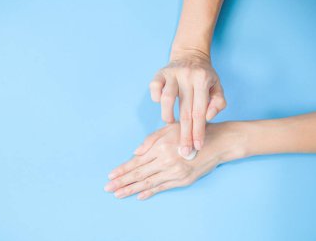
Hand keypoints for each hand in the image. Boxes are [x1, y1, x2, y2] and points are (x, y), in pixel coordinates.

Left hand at [105, 122, 246, 199]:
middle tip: (108, 189)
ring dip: (132, 190)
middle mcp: (166, 161)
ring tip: (119, 194)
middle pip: (139, 174)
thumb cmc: (191, 131)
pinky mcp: (183, 180)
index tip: (110, 176)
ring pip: (149, 183)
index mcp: (160, 147)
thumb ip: (150, 140)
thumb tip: (135, 153)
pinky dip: (151, 192)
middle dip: (122, 182)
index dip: (122, 170)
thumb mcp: (169, 128)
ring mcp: (175, 172)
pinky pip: (163, 187)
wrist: (217, 142)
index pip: (136, 162)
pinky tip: (140, 196)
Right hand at [148, 49, 225, 155]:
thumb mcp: (217, 87)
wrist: (190, 54)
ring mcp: (172, 74)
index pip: (200, 112)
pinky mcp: (159, 73)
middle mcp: (187, 76)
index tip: (197, 147)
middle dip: (184, 134)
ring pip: (166, 99)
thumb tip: (207, 117)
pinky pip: (154, 88)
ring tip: (171, 124)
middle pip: (184, 111)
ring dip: (168, 116)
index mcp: (203, 80)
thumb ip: (218, 103)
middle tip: (183, 151)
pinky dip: (156, 98)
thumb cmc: (204, 76)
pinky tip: (161, 104)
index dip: (198, 131)